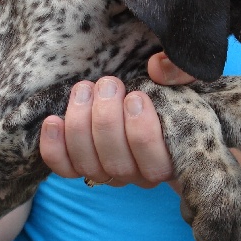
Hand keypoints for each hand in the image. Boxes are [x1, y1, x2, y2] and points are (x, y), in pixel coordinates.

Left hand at [39, 53, 194, 187]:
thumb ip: (182, 70)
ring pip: (88, 164)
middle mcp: (139, 174)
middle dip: (107, 120)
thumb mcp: (187, 79)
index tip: (136, 97)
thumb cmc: (172, 91)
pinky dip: (54, 147)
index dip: (142, 132)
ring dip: (80, 124)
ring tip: (83, 90)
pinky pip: (64, 167)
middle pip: (117, 164)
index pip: (156, 163)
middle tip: (108, 84)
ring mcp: (108, 173)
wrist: (148, 99)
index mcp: (171, 159)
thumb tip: (157, 66)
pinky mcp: (82, 166)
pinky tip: (53, 121)